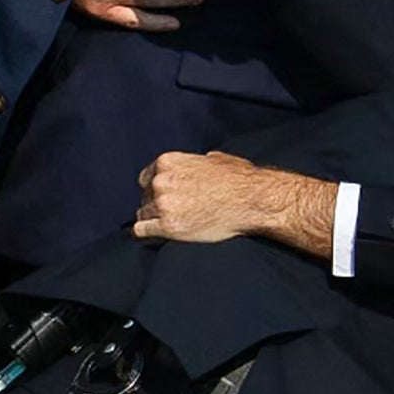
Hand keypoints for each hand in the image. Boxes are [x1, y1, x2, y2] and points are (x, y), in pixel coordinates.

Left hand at [134, 150, 268, 242]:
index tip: (164, 197)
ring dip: (154, 220)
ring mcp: (162, 204)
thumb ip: (195, 162)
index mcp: (168, 162)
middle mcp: (160, 181)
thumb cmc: (239, 179)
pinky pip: (141, 231)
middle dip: (156, 204)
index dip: (155, 190)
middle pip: (145, 197)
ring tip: (171, 223)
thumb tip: (200, 162)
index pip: (146, 179)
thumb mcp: (214, 158)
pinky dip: (146, 234)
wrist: (252, 200)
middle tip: (173, 212)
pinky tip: (154, 234)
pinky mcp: (168, 227)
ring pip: (143, 214)